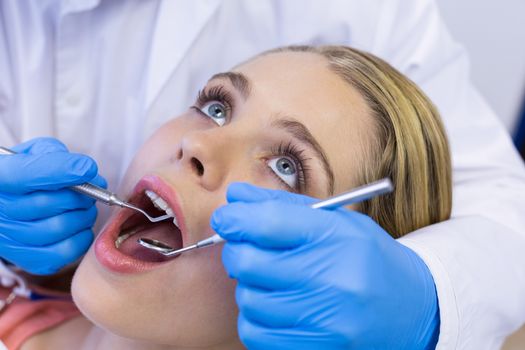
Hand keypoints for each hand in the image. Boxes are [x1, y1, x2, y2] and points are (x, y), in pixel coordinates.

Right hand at [0, 138, 105, 274]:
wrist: (14, 202)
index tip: (88, 168)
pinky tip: (79, 225)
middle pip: (48, 203)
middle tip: (92, 190)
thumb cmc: (30, 173)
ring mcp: (10, 239)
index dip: (63, 171)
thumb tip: (85, 171)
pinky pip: (65, 252)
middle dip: (82, 194)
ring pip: (59, 228)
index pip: (28, 174)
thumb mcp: (36, 154)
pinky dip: (81, 237)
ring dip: (84, 215)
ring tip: (85, 206)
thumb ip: (57, 156)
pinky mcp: (27, 259)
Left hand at [211, 183, 439, 349]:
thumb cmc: (368, 259)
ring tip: (273, 280)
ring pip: (248, 298)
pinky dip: (255, 317)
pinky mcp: (317, 346)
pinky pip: (255, 332)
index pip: (269, 222)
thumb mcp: (336, 222)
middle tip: (248, 248)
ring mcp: (325, 319)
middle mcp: (333, 279)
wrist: (411, 309)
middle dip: (237, 251)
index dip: (236, 217)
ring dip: (249, 286)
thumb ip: (282, 208)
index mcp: (338, 238)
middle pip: (250, 261)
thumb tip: (235, 197)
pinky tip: (276, 306)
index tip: (226, 217)